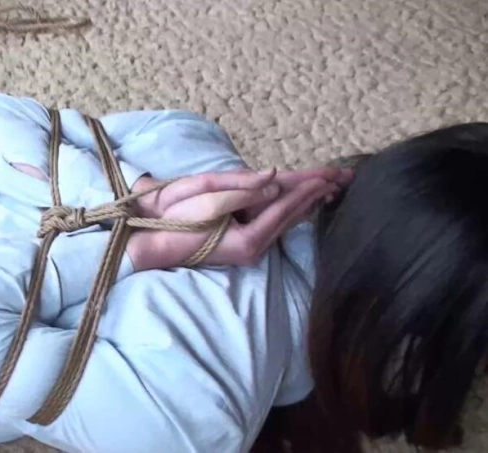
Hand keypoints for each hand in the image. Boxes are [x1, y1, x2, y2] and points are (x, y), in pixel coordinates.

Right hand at [127, 167, 350, 270]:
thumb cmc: (176, 219)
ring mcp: (251, 249)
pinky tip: (305, 204)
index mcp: (248, 237)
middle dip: (318, 195)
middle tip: (345, 177)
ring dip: (310, 203)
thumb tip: (274, 180)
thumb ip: (242, 189)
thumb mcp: (206, 198)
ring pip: (287, 222)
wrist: (157, 245)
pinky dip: (294, 210)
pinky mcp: (245, 244)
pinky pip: (277, 224)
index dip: (307, 189)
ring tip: (334, 188)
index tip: (329, 174)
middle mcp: (255, 247)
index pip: (284, 208)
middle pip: (292, 216)